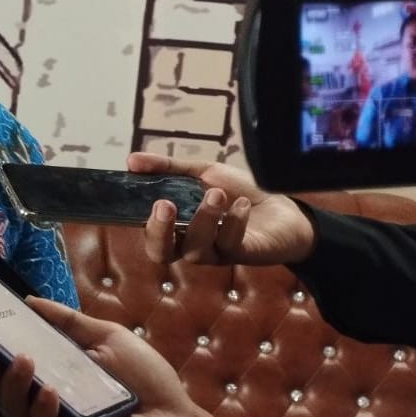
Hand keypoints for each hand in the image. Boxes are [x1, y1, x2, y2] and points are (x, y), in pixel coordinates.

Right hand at [0, 297, 204, 416]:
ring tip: (22, 360)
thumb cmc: (147, 378)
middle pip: (2, 394)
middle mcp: (49, 404)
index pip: (9, 369)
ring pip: (18, 414)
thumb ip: (69, 322)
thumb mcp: (107, 337)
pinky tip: (50, 391)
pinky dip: (44, 410)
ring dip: (13, 386)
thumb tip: (29, 300)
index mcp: (52, 377)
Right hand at [128, 152, 314, 266]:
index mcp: (177, 226)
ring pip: (196, 250)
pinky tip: (242, 205)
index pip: (149, 233)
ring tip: (217, 193)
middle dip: (160, 231)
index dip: (145, 223)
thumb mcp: (201, 173)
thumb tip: (130, 160)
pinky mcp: (240, 256)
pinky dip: (234, 221)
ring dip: (204, 218)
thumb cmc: (238, 191)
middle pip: (161, 253)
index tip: (152, 199)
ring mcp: (215, 253)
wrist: (284, 206)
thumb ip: (167, 168)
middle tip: (166, 205)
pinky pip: (229, 245)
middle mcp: (190, 244)